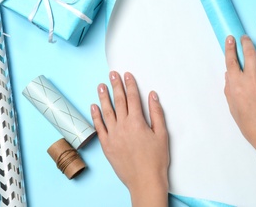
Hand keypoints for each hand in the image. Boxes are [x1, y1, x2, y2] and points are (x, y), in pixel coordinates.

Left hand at [91, 71, 168, 206]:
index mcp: (137, 122)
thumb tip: (152, 96)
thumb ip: (156, 113)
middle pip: (118, 101)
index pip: (132, 98)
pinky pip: (99, 127)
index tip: (126, 75)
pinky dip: (95, 116)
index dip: (130, 85)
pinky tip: (93, 107)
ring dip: (103, 97)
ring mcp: (113, 136)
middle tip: (112, 74)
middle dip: (116, 86)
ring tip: (101, 85)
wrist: (145, 180)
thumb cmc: (156, 159)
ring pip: (106, 112)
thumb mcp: (162, 135)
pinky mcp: (107, 145)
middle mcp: (123, 126)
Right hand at [224, 35, 255, 205]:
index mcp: (236, 84)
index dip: (230, 47)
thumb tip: (229, 74)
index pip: (231, 59)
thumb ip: (229, 89)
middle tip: (245, 39)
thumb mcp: (233, 107)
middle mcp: (250, 78)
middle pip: (248, 52)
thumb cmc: (248, 124)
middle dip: (246, 42)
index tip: (230, 39)